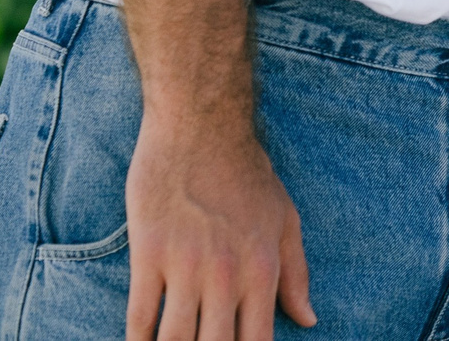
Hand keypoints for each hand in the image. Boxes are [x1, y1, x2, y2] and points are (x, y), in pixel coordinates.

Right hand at [125, 118, 313, 339]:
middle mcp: (226, 275)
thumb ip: (296, 275)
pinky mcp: (148, 254)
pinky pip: (139, 317)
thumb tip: (308, 320)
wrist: (202, 129)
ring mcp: (185, 266)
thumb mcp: (286, 220)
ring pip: (174, 340)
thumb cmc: (249, 174)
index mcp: (262, 270)